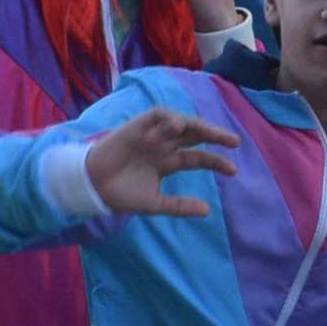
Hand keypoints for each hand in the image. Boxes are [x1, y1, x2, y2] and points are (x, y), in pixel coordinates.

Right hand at [82, 106, 239, 217]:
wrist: (92, 187)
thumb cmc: (120, 194)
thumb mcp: (154, 203)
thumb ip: (178, 205)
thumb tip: (207, 210)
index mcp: (168, 162)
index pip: (197, 156)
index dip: (215, 161)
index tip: (233, 171)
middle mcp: (163, 145)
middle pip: (194, 135)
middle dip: (215, 135)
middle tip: (234, 142)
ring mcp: (151, 134)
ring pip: (180, 123)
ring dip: (197, 125)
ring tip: (213, 133)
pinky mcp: (137, 126)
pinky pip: (157, 115)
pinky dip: (169, 118)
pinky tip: (178, 127)